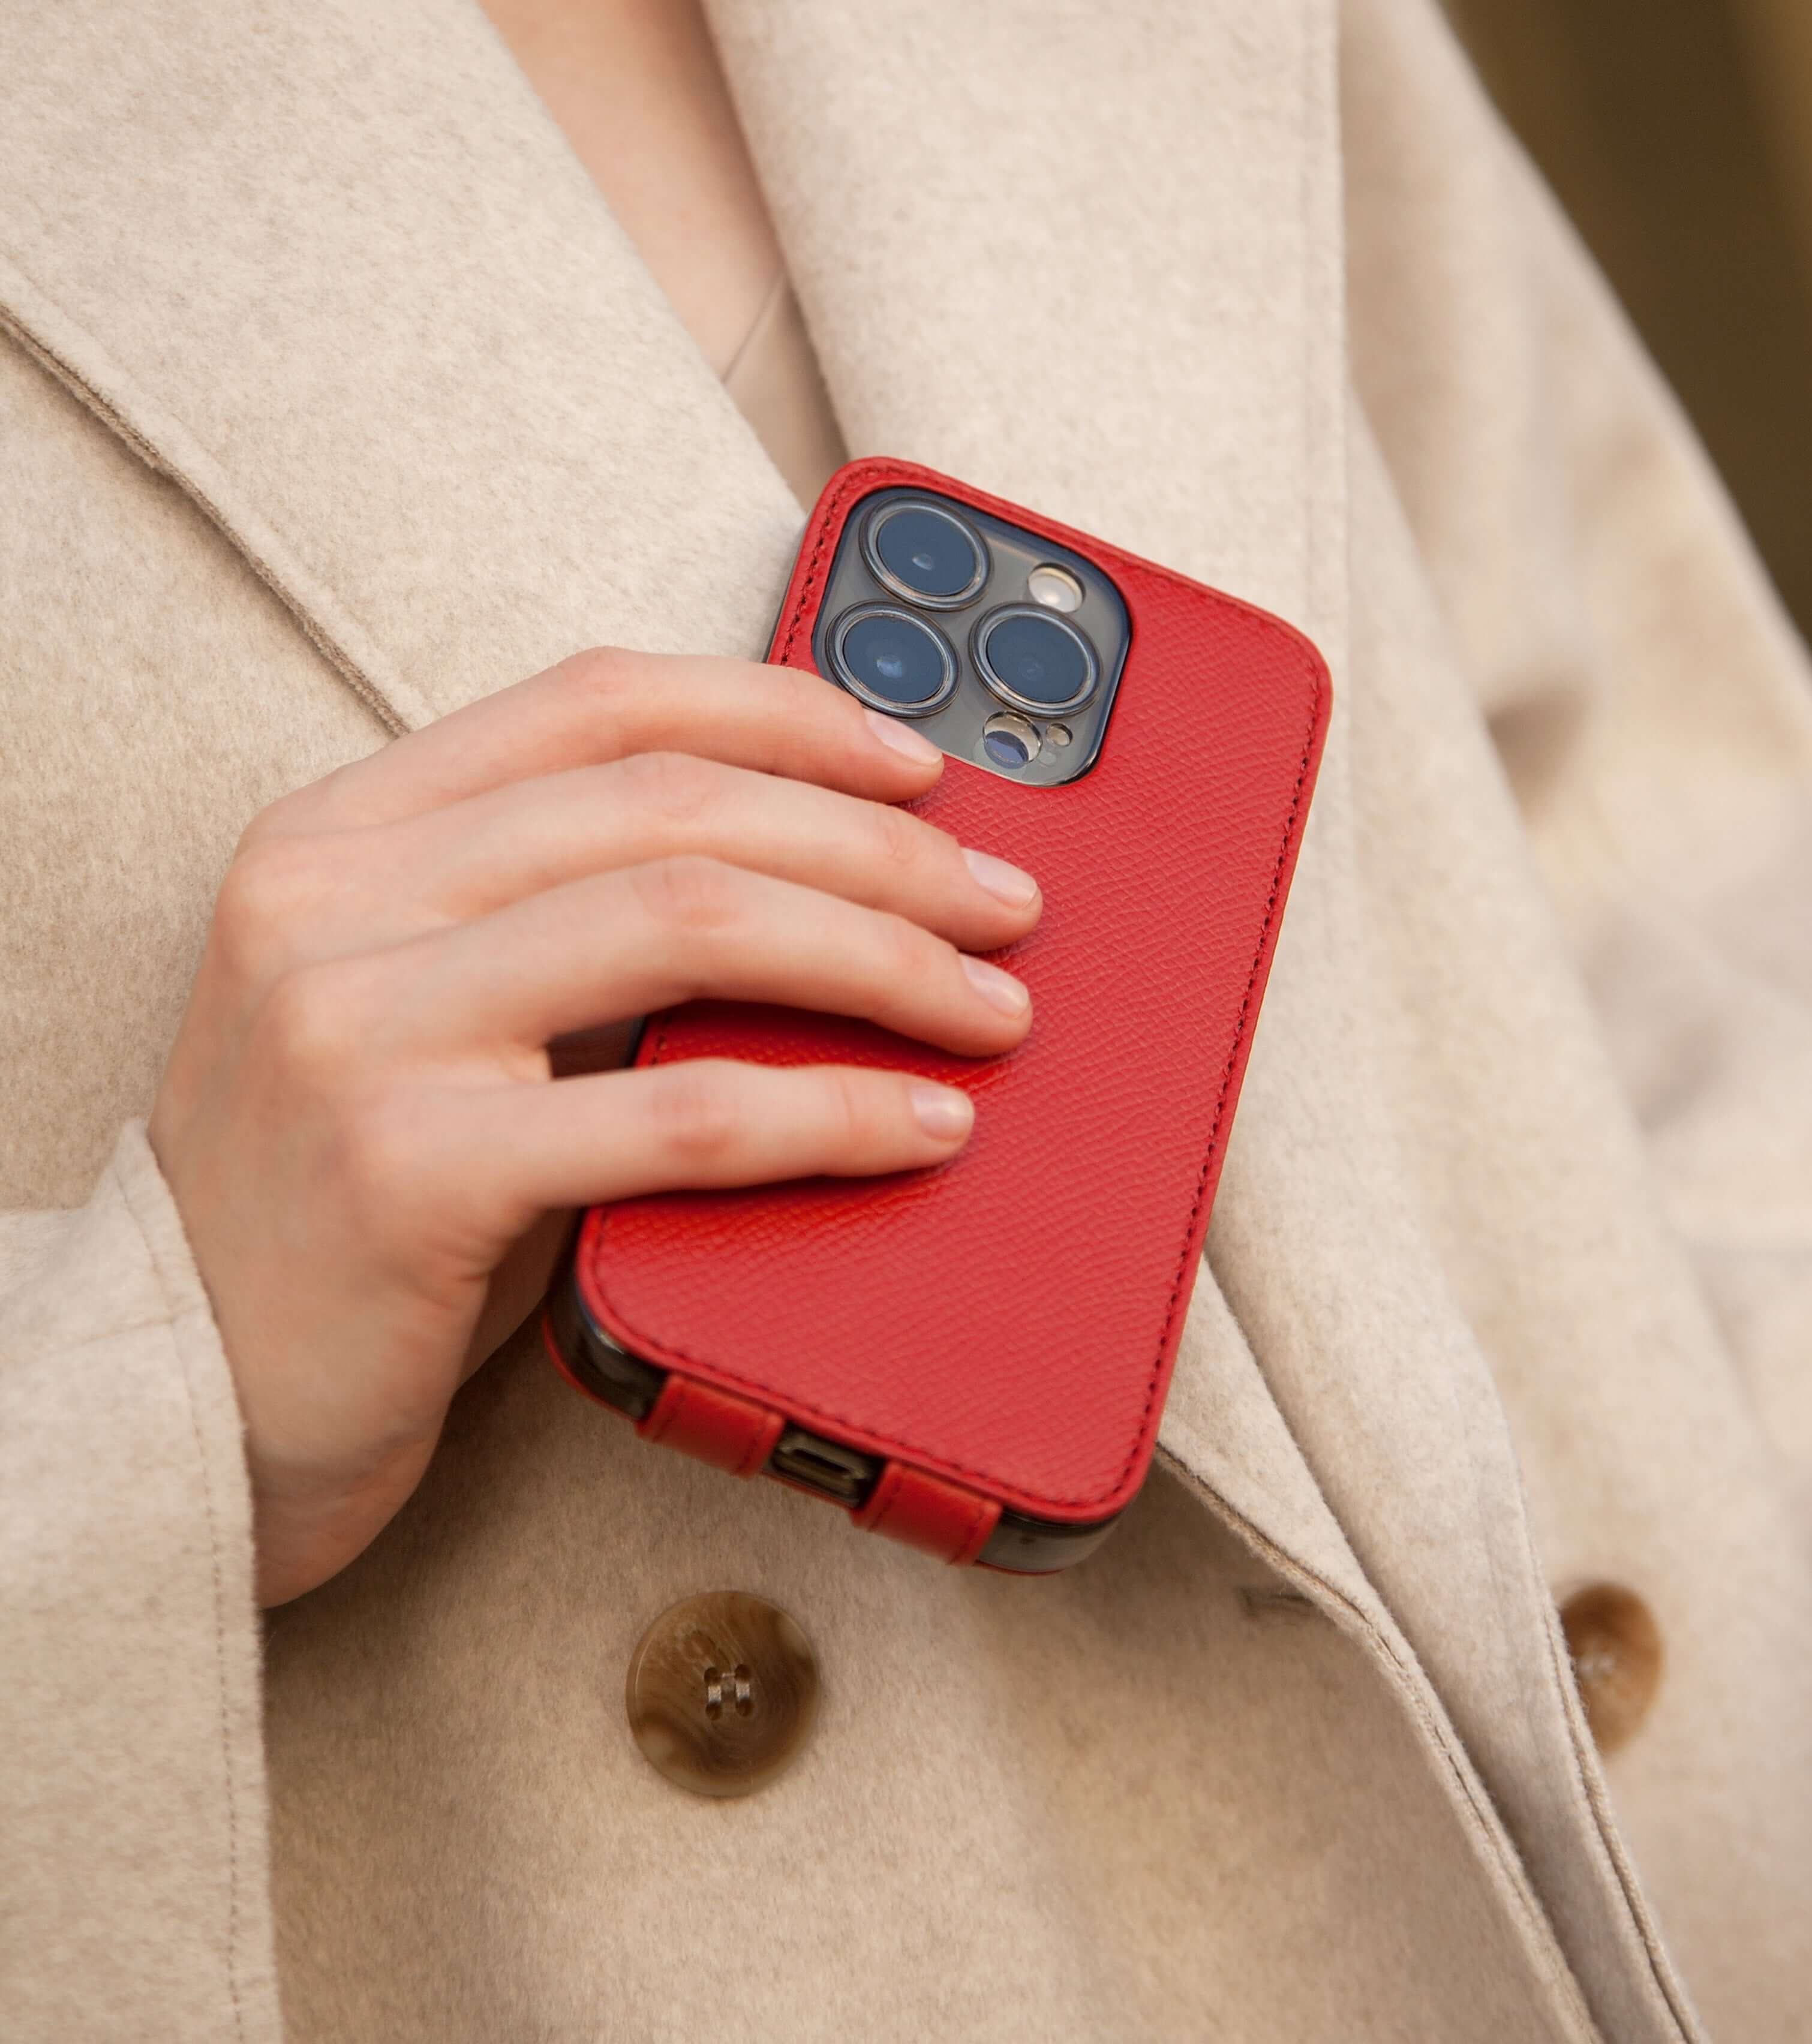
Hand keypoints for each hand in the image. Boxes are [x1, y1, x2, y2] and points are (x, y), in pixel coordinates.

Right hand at [148, 650, 1039, 1604]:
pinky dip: (833, 1111)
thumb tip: (824, 887)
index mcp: (342, 832)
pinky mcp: (407, 1172)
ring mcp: (359, 1028)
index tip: (919, 764)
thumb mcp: (431, 1021)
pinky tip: (924, 1124)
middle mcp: (334, 898)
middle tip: (1007, 904)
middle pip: (676, 806)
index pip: (599, 699)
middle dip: (880, 846)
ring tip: (993, 1006)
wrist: (182, 1396)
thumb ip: (565, 931)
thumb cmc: (351, 1209)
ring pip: (693, 923)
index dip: (786, 713)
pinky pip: (682, 1116)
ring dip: (882, 956)